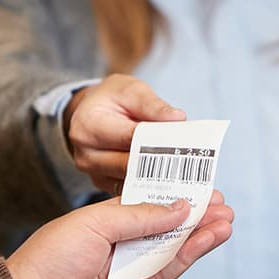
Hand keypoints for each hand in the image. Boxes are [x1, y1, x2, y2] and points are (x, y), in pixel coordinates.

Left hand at [6, 191, 232, 278]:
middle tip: (222, 201)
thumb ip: (141, 215)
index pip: (148, 202)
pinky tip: (210, 238)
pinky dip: (191, 254)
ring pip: (172, 248)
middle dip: (194, 213)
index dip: (174, 193)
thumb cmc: (48, 259)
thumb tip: (179, 207)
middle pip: (165, 225)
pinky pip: (168, 271)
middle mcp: (119, 244)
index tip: (200, 183)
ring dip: (200, 232)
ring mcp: (128, 270)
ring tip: (227, 218)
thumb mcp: (95, 221)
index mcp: (104, 220)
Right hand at [64, 74, 185, 193]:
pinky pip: (130, 189)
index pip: (129, 137)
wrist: (90, 110)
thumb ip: (152, 104)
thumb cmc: (111, 98)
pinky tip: (172, 180)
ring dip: (159, 177)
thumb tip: (178, 118)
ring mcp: (92, 173)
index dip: (159, 141)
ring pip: (132, 181)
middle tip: (192, 162)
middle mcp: (86, 154)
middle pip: (130, 164)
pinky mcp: (102, 184)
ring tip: (186, 172)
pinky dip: (151, 185)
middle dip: (162, 163)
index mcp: (88, 126)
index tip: (185, 144)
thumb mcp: (130, 90)